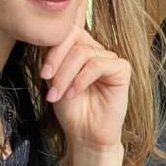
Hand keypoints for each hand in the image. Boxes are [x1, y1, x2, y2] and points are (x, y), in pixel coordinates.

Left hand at [41, 0, 129, 150]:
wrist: (85, 133)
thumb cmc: (71, 109)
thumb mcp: (54, 78)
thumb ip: (53, 57)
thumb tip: (47, 36)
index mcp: (82, 49)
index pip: (67, 32)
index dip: (53, 49)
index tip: (43, 74)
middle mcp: (97, 51)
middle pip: (75, 39)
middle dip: (58, 61)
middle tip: (49, 83)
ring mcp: (110, 60)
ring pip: (84, 53)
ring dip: (67, 74)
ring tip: (60, 94)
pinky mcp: (122, 70)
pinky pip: (98, 65)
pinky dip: (82, 79)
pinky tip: (74, 93)